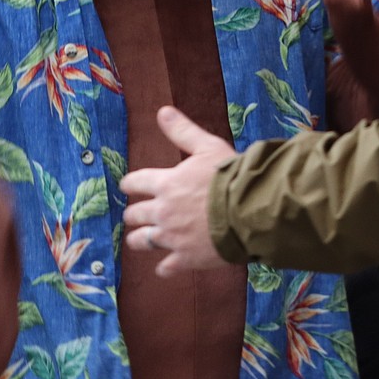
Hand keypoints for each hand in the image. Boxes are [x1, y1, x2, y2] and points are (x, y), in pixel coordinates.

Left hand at [121, 106, 236, 275]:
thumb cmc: (229, 176)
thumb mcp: (206, 146)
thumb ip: (182, 131)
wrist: (248, 211)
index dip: (131, 184)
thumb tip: (162, 111)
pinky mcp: (185, 259)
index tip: (129, 186)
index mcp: (165, 184)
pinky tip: (165, 266)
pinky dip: (164, 267)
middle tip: (137, 213)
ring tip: (142, 239)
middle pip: (134, 215)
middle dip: (134, 213)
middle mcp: (162, 212)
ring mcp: (172, 238)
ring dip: (140, 239)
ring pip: (142, 241)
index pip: (135, 183)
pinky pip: (165, 267)